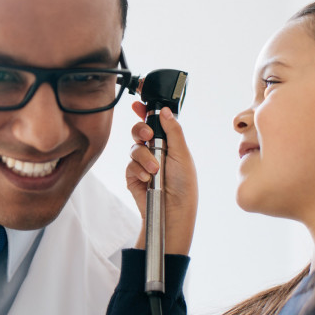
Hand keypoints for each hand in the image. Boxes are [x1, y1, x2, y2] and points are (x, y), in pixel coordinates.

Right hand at [126, 101, 197, 254]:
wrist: (172, 210)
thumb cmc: (184, 185)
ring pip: (134, 148)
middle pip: (139, 130)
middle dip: (141, 130)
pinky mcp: (133, 176)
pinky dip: (138, 170)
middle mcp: (154, 151)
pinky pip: (130, 164)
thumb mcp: (182, 154)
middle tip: (148, 135)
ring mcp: (142, 163)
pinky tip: (147, 179)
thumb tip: (165, 110)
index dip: (145, 112)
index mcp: (169, 143)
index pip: (155, 122)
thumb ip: (173, 131)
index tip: (138, 103)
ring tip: (154, 170)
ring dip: (144, 157)